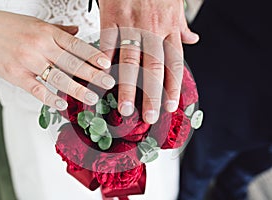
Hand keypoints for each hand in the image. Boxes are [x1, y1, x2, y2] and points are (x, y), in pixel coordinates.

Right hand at [0, 10, 114, 109]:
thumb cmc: (10, 27)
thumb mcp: (38, 23)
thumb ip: (59, 31)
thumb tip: (78, 31)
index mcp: (47, 33)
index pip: (76, 45)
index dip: (93, 55)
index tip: (106, 64)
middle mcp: (40, 46)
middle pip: (71, 63)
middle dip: (92, 75)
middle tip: (107, 83)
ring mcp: (28, 62)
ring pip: (57, 78)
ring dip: (76, 90)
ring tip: (91, 98)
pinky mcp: (16, 75)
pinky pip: (36, 89)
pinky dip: (49, 98)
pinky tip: (62, 104)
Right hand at [99, 0, 198, 123]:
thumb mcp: (176, 4)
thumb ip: (182, 26)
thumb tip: (192, 39)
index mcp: (168, 27)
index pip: (173, 63)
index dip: (172, 87)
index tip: (170, 105)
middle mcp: (152, 29)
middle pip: (153, 68)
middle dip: (152, 94)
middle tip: (149, 115)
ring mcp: (130, 24)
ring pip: (129, 60)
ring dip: (127, 86)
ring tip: (125, 107)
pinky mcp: (111, 17)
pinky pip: (107, 44)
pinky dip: (104, 63)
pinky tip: (101, 80)